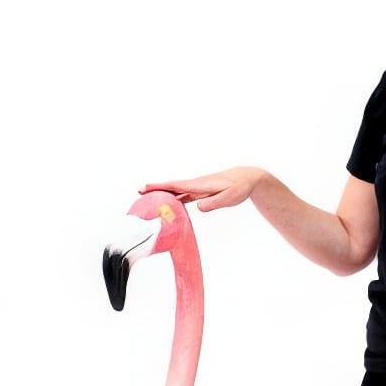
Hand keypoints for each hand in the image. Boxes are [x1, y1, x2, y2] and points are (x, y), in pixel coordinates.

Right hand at [140, 168, 263, 210]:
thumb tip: (198, 208)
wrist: (247, 178)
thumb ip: (214, 203)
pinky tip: (169, 204)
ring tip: (148, 198)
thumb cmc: (239, 187)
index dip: (160, 187)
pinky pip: (184, 195)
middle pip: (172, 187)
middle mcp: (196, 185)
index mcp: (200, 185)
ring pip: (176, 191)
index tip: (145, 188)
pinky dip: (174, 198)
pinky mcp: (202, 192)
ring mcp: (198, 188)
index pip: (176, 186)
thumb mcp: (229, 197)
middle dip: (155, 188)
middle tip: (138, 192)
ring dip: (163, 193)